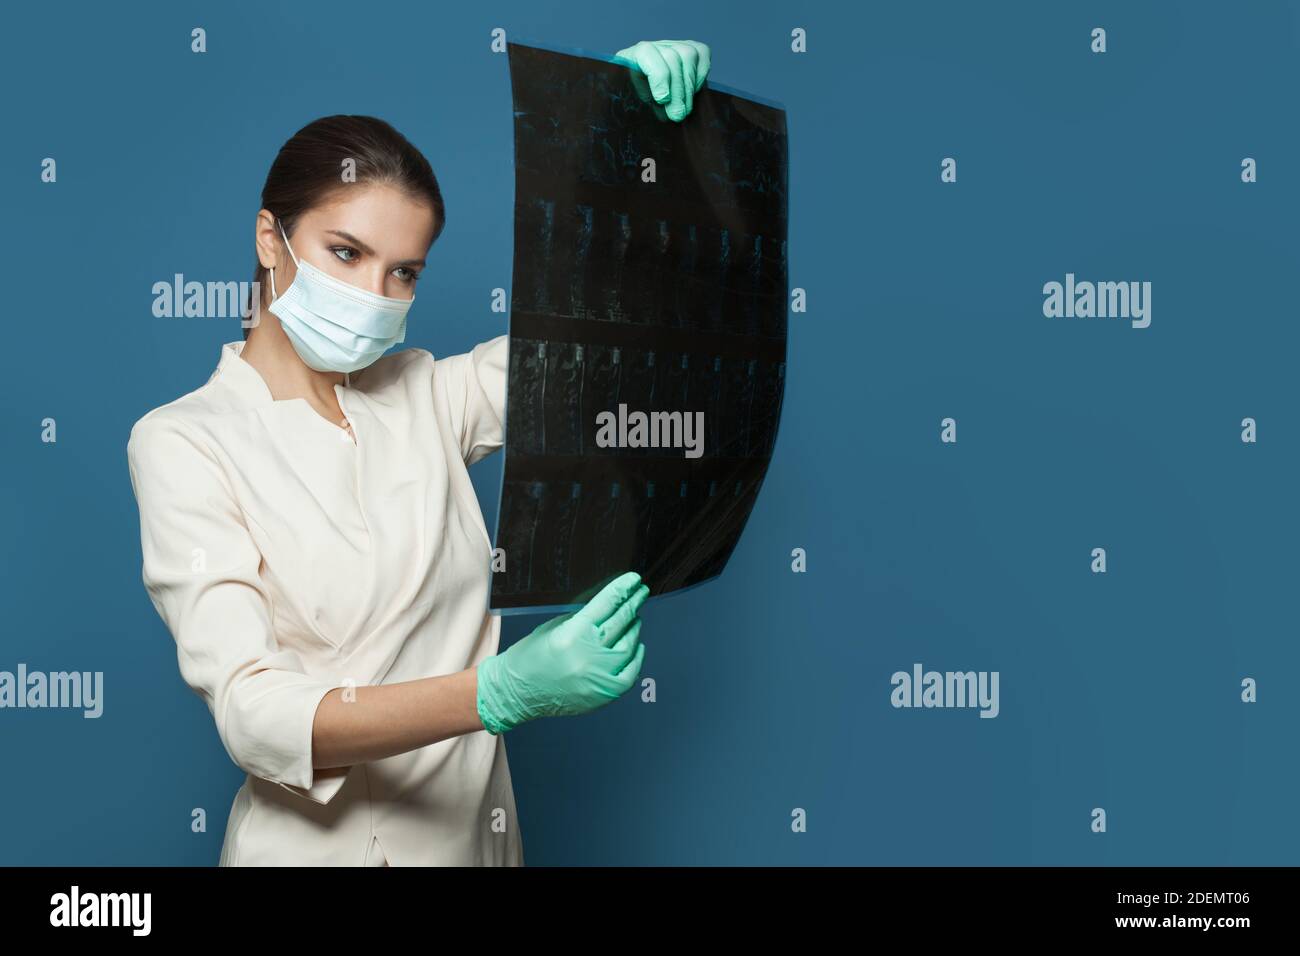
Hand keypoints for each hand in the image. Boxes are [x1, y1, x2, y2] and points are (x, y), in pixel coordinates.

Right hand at [476, 571, 648, 733]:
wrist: (518, 693)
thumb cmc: (530, 658)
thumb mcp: (554, 628)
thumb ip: (583, 618)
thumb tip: (609, 607)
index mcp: (573, 635)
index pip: (607, 604)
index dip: (623, 589)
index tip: (634, 580)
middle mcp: (588, 656)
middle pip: (621, 622)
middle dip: (633, 604)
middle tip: (640, 593)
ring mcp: (598, 678)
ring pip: (629, 646)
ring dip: (633, 629)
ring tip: (633, 619)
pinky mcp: (602, 695)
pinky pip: (630, 673)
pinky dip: (635, 657)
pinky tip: (636, 646)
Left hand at [612, 39, 711, 121]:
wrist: (648, 98)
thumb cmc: (639, 103)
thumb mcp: (635, 105)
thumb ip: (647, 104)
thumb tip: (672, 111)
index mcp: (632, 55)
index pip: (646, 53)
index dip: (658, 76)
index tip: (663, 100)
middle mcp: (654, 46)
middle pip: (672, 57)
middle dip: (678, 90)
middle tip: (678, 115)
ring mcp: (674, 45)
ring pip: (688, 54)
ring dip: (689, 86)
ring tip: (685, 108)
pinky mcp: (691, 48)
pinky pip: (702, 53)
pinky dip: (700, 74)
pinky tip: (693, 91)